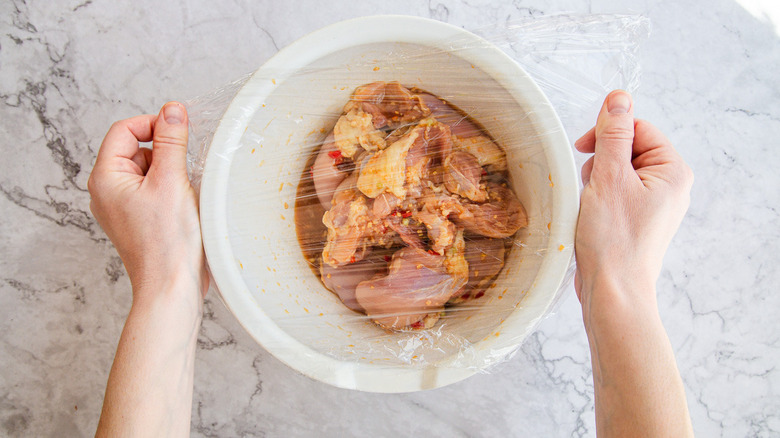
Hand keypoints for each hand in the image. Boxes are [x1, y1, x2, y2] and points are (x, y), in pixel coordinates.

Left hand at [88, 102, 207, 299]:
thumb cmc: (168, 242)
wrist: (172, 286)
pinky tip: (187, 205)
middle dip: (164, 151)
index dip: (153, 124)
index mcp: (106, 178)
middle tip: (185, 167)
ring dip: (172, 172)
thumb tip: (172, 109)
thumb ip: (171, 141)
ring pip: (149, 170)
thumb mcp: (171, 181)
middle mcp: (108, 191)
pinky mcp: (140, 220)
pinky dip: (173, 190)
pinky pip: (155, 190)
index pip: (124, 130)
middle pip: (136, 149)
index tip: (181, 130)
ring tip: (185, 192)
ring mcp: (123, 207)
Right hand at [573, 90, 692, 313]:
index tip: (583, 150)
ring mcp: (656, 205)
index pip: (638, 128)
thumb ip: (614, 134)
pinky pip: (617, 193)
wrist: (613, 289)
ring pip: (620, 171)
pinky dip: (599, 198)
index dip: (608, 133)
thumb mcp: (609, 177)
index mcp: (673, 171)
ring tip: (591, 204)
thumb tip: (619, 98)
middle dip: (602, 161)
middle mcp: (671, 186)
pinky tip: (592, 215)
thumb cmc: (613, 239)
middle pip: (629, 148)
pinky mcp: (639, 220)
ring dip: (597, 180)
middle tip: (590, 185)